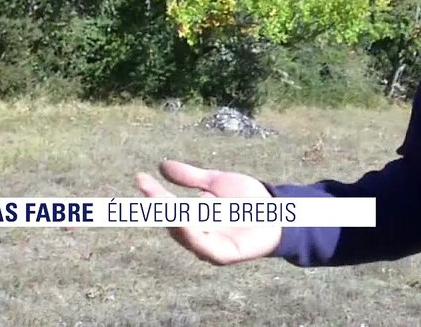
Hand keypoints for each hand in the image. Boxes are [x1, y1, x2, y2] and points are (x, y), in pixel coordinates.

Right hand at [134, 160, 282, 264]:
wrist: (280, 210)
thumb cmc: (249, 199)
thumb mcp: (216, 182)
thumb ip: (190, 177)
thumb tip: (161, 166)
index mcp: (194, 219)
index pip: (169, 207)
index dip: (154, 193)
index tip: (140, 176)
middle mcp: (198, 234)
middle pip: (172, 221)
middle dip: (157, 206)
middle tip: (145, 188)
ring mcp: (209, 246)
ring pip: (184, 234)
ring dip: (170, 218)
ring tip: (159, 201)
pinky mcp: (223, 256)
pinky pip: (203, 246)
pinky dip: (191, 234)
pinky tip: (182, 220)